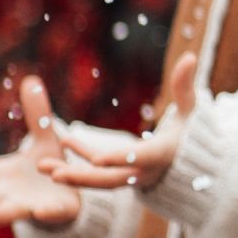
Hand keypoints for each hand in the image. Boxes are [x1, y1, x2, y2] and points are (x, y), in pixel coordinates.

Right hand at [0, 76, 81, 228]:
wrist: (76, 192)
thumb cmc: (51, 166)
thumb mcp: (45, 136)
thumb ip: (37, 113)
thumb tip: (31, 80)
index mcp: (1, 174)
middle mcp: (9, 193)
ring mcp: (30, 204)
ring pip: (8, 210)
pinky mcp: (56, 211)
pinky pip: (50, 212)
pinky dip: (44, 212)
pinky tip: (39, 212)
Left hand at [38, 53, 197, 190]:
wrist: (194, 167)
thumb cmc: (192, 133)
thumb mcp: (190, 110)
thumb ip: (185, 86)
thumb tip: (191, 56)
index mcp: (162, 156)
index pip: (139, 158)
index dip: (118, 158)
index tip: (95, 160)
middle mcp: (145, 172)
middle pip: (112, 179)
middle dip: (83, 178)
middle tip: (55, 175)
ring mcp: (131, 177)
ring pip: (100, 181)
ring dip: (73, 176)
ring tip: (44, 168)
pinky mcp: (122, 176)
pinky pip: (98, 171)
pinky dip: (80, 161)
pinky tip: (61, 141)